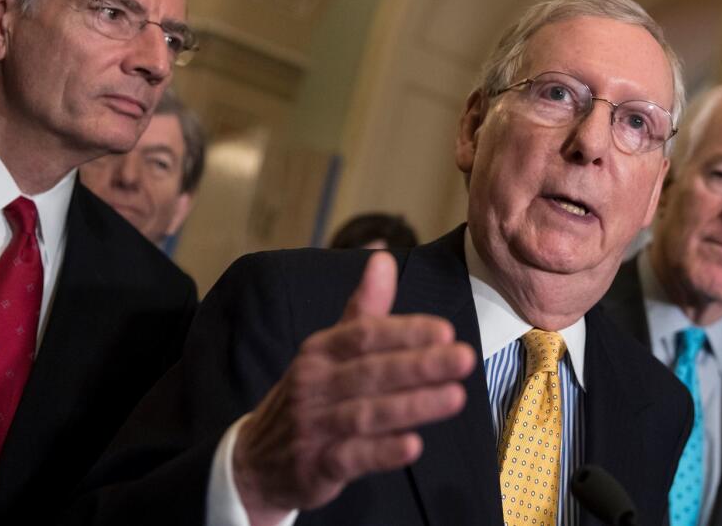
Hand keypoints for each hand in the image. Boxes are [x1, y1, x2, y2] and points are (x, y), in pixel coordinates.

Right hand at [232, 252, 476, 524]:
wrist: (257, 459)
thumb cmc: (311, 394)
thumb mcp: (329, 349)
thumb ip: (363, 308)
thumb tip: (383, 256)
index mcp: (320, 350)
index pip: (365, 335)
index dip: (406, 331)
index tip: (446, 330)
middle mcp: (314, 383)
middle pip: (371, 371)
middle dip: (420, 364)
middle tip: (465, 358)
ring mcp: (313, 426)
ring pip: (366, 414)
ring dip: (413, 406)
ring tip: (456, 397)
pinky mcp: (315, 466)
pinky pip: (351, 458)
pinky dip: (382, 452)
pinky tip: (414, 446)